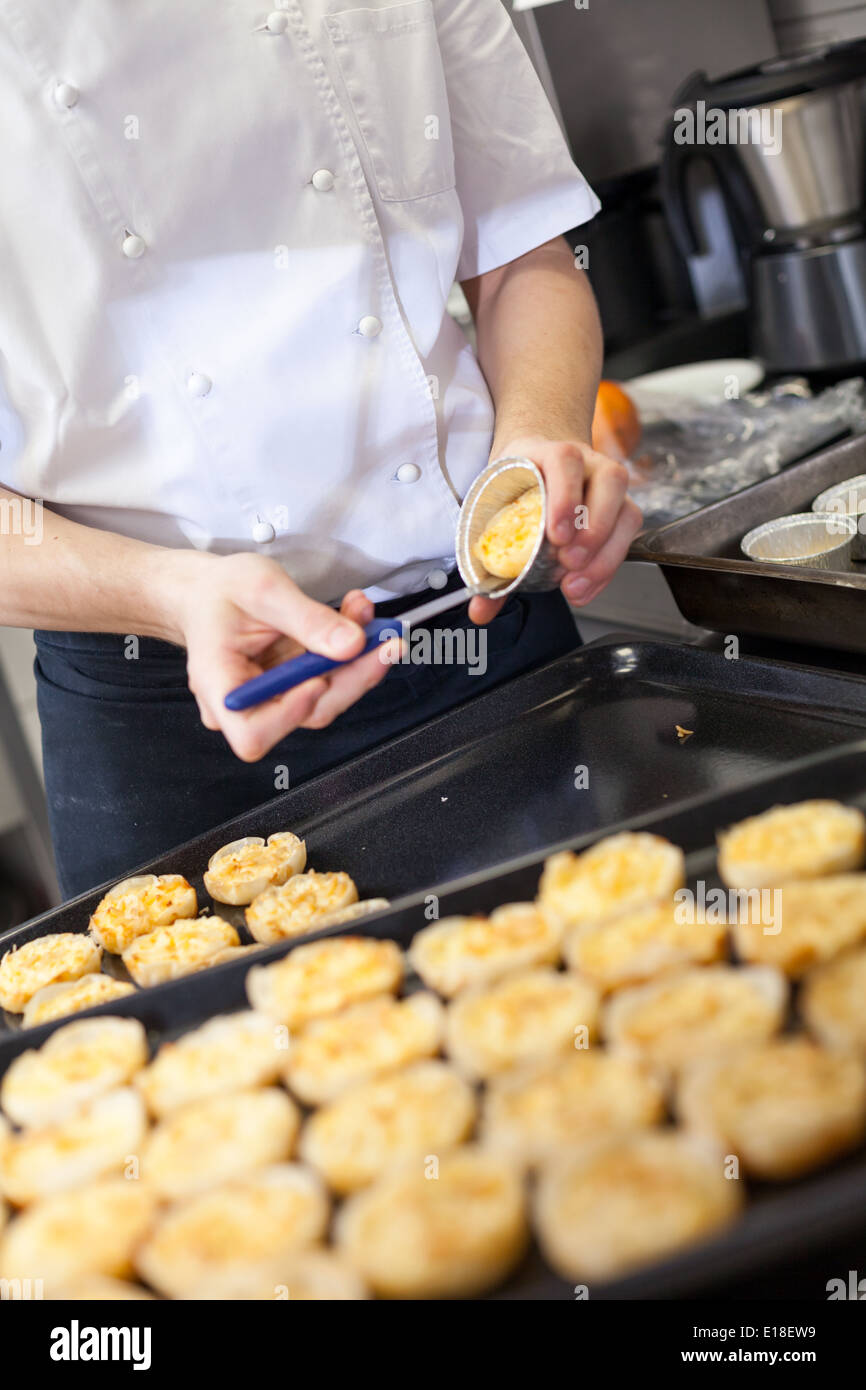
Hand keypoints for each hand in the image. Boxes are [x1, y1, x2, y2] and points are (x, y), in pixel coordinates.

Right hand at [161, 552, 400, 761]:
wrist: (210, 592)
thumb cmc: (220, 592)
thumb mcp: (262, 589)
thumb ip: (307, 618)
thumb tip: (351, 644)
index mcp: (218, 684)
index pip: (253, 729)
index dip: (292, 712)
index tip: (320, 677)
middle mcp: (245, 703)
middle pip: (307, 713)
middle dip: (350, 675)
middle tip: (381, 640)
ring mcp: (271, 700)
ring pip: (327, 697)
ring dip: (356, 659)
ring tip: (365, 617)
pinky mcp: (292, 690)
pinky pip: (329, 680)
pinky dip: (348, 652)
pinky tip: (356, 622)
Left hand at [468, 436, 642, 624]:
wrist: (538, 465)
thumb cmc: (517, 488)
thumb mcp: (497, 512)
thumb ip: (490, 565)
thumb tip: (479, 612)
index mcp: (549, 453)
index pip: (565, 460)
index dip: (564, 495)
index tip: (556, 534)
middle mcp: (588, 464)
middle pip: (609, 482)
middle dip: (594, 528)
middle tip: (569, 561)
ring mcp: (609, 487)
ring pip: (628, 510)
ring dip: (607, 552)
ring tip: (576, 581)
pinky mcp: (621, 510)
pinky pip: (627, 536)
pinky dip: (608, 567)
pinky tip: (585, 587)